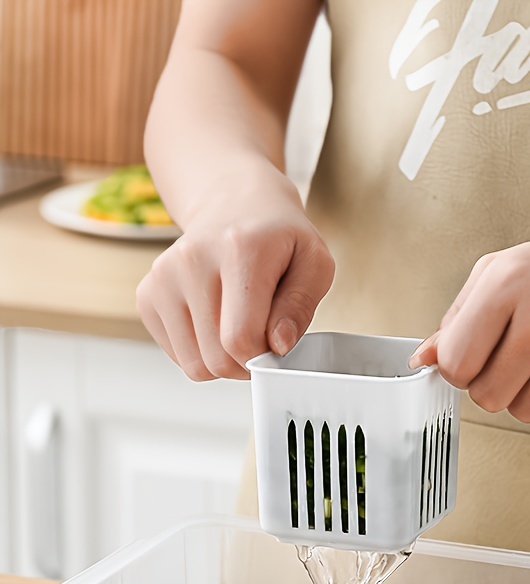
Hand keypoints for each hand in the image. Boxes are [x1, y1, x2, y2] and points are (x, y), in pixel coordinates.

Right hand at [136, 166, 333, 379]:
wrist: (232, 204)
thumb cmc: (277, 239)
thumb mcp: (314, 263)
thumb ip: (301, 306)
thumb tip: (278, 345)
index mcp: (239, 249)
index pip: (240, 338)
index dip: (264, 357)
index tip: (277, 344)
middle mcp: (192, 259)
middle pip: (217, 358)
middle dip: (245, 363)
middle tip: (261, 339)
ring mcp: (163, 277)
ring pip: (195, 365)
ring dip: (223, 361)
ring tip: (238, 328)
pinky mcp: (147, 294)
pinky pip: (178, 356)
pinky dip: (201, 352)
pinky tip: (215, 321)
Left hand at [410, 198, 529, 423]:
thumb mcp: (506, 272)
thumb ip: (458, 319)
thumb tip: (424, 361)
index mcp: (510, 281)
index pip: (457, 365)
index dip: (461, 370)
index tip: (476, 358)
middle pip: (487, 397)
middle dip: (495, 384)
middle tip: (520, 354)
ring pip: (524, 413)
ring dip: (529, 394)